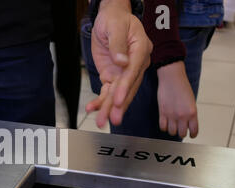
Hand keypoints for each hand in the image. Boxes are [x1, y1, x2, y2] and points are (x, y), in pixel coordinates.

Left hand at [87, 0, 152, 127]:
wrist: (110, 18)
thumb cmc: (115, 19)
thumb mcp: (115, 26)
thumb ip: (118, 44)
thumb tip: (122, 62)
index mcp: (141, 50)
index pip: (133, 71)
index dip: (126, 87)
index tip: (119, 100)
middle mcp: (135, 64)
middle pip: (128, 87)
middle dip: (120, 105)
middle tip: (114, 119)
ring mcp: (124, 73)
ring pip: (118, 93)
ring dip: (109, 108)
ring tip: (102, 121)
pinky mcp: (113, 76)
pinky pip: (108, 91)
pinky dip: (100, 101)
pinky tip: (93, 109)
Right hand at [157, 61, 197, 138]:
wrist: (172, 78)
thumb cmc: (183, 87)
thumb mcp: (191, 102)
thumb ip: (190, 113)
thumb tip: (187, 124)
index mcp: (192, 112)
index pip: (194, 130)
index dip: (192, 134)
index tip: (191, 134)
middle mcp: (182, 115)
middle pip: (181, 133)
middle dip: (181, 132)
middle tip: (180, 129)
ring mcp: (171, 115)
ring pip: (171, 132)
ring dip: (172, 130)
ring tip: (172, 126)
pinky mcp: (162, 112)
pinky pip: (162, 127)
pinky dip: (164, 127)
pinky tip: (166, 123)